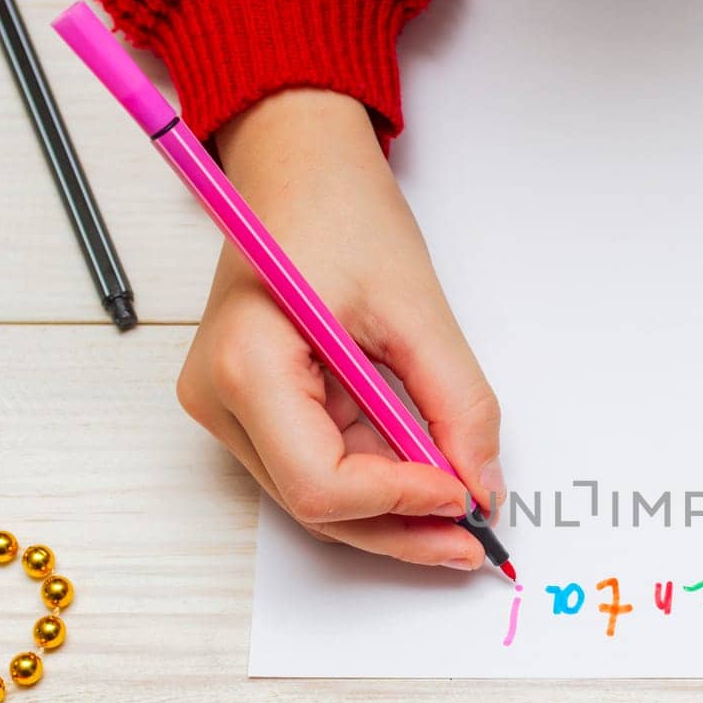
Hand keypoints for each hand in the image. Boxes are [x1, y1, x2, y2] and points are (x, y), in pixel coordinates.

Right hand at [177, 89, 502, 568]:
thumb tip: (482, 484)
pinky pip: (321, 465)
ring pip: (321, 498)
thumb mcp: (417, 307)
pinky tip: (430, 480)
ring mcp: (231, 408)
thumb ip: (457, 402)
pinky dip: (380, 480)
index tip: (465, 497)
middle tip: (476, 539)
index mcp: (246, 366)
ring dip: (395, 510)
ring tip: (464, 511)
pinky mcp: (256, 407)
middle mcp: (220, 399)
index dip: (399, 503)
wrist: (298, 164)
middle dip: (403, 526)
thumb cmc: (339, 209)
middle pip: (318, 506)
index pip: (319, 484)